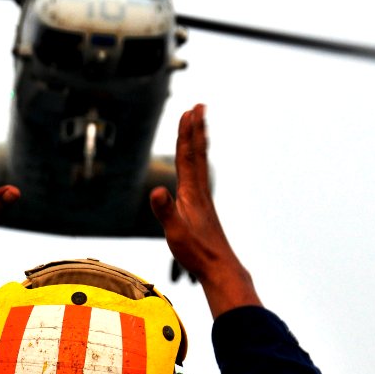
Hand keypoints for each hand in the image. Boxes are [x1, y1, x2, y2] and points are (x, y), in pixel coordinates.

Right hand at [150, 104, 260, 317]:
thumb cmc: (196, 252)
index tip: (188, 112)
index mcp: (191, 193)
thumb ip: (165, 211)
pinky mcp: (202, 208)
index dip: (186, 134)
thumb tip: (156, 190)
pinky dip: (198, 162)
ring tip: (200, 126)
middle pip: (197, 153)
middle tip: (199, 106)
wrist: (219, 267)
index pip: (187, 157)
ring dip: (199, 142)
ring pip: (200, 163)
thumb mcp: (175, 232)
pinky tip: (196, 164)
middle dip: (196, 129)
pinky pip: (199, 176)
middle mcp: (199, 191)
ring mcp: (202, 199)